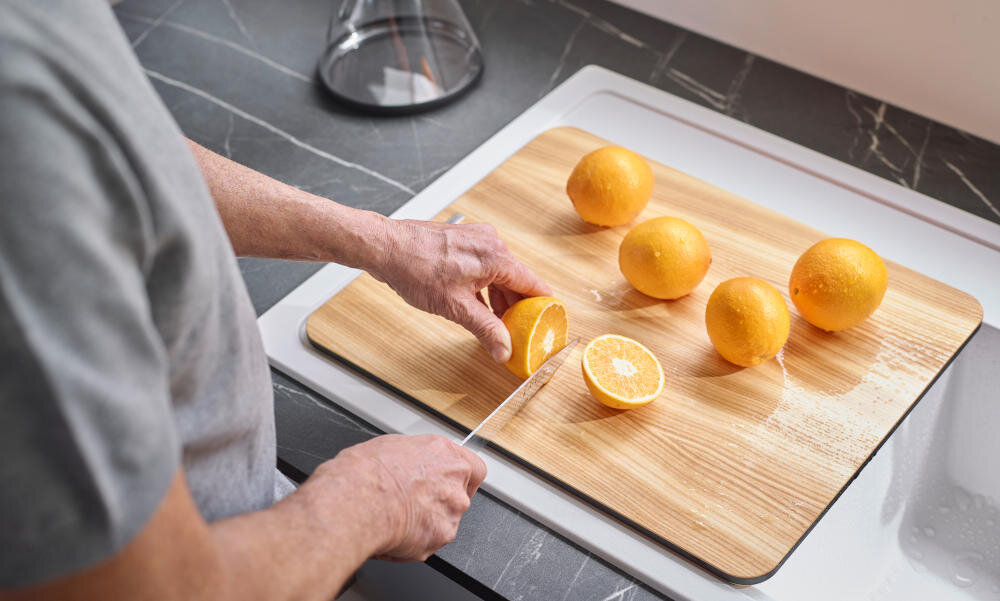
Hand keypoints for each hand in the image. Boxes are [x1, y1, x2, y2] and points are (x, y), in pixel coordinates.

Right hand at [319, 434, 486, 560]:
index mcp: (444, 453)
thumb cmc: (366, 472)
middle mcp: (454, 481)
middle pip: (458, 496)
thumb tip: (407, 462)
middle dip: (437, 502)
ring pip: (444, 521)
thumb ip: (413, 457)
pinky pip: (429, 542)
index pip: (473, 468)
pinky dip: (412, 543)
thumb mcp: (389, 446)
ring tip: (395, 518)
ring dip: (425, 523)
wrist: (358, 500)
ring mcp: (451, 511)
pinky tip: (391, 533)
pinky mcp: (440, 537)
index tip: (448, 484)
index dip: (461, 479)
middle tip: (410, 503)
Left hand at [371, 219, 550, 361]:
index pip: (533, 284)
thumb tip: (504, 349)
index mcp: (497, 257)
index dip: (542, 306)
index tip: (547, 323)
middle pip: (517, 281)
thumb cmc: (415, 268)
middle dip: (517, 308)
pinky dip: (485, 288)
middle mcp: (491, 243)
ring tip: (496, 324)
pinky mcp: (464, 241)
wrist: (386, 248)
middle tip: (518, 332)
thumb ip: (485, 329)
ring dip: (499, 299)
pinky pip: (485, 267)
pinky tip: (478, 307)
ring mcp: (477, 240)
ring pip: (500, 275)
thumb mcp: (455, 307)